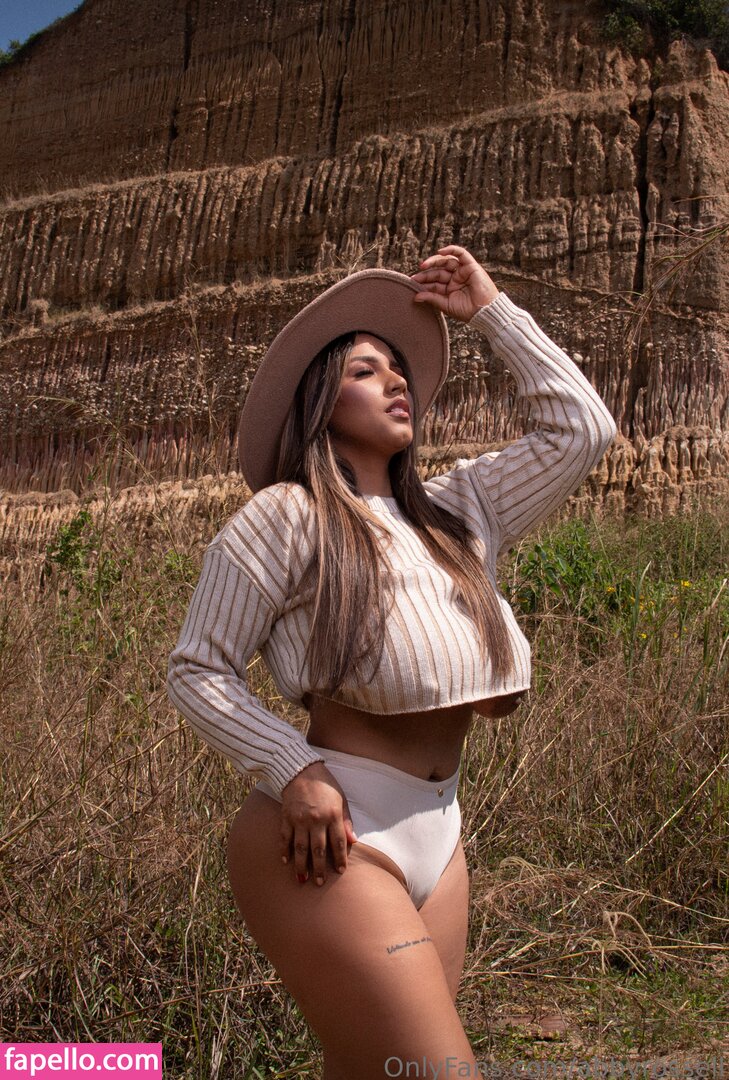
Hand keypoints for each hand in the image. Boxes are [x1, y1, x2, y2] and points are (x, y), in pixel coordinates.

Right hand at [280, 761, 357, 885]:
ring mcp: (299, 819)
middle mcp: (316, 819)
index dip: (340, 858)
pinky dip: (284, 850)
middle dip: (320, 868)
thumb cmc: (325, 784)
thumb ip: (346, 820)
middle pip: (318, 849)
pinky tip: (285, 861)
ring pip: (301, 847)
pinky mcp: (286, 817)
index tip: (340, 871)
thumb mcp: (341, 799)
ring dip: (302, 865)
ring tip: (302, 879)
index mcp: (332, 814)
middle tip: (320, 883)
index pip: (338, 842)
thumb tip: (354, 840)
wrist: (301, 770)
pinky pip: (285, 837)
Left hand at [410, 245, 498, 322]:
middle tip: (415, 277)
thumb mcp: (445, 305)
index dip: (423, 282)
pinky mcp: (470, 266)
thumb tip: (415, 297)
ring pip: (446, 262)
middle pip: (438, 272)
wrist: (483, 312)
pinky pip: (460, 253)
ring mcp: (462, 271)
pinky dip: (451, 250)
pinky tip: (440, 252)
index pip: (434, 282)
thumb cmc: (467, 311)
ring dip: (434, 261)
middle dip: (426, 274)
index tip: (412, 284)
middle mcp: (456, 279)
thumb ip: (431, 298)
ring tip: (423, 265)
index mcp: (450, 289)